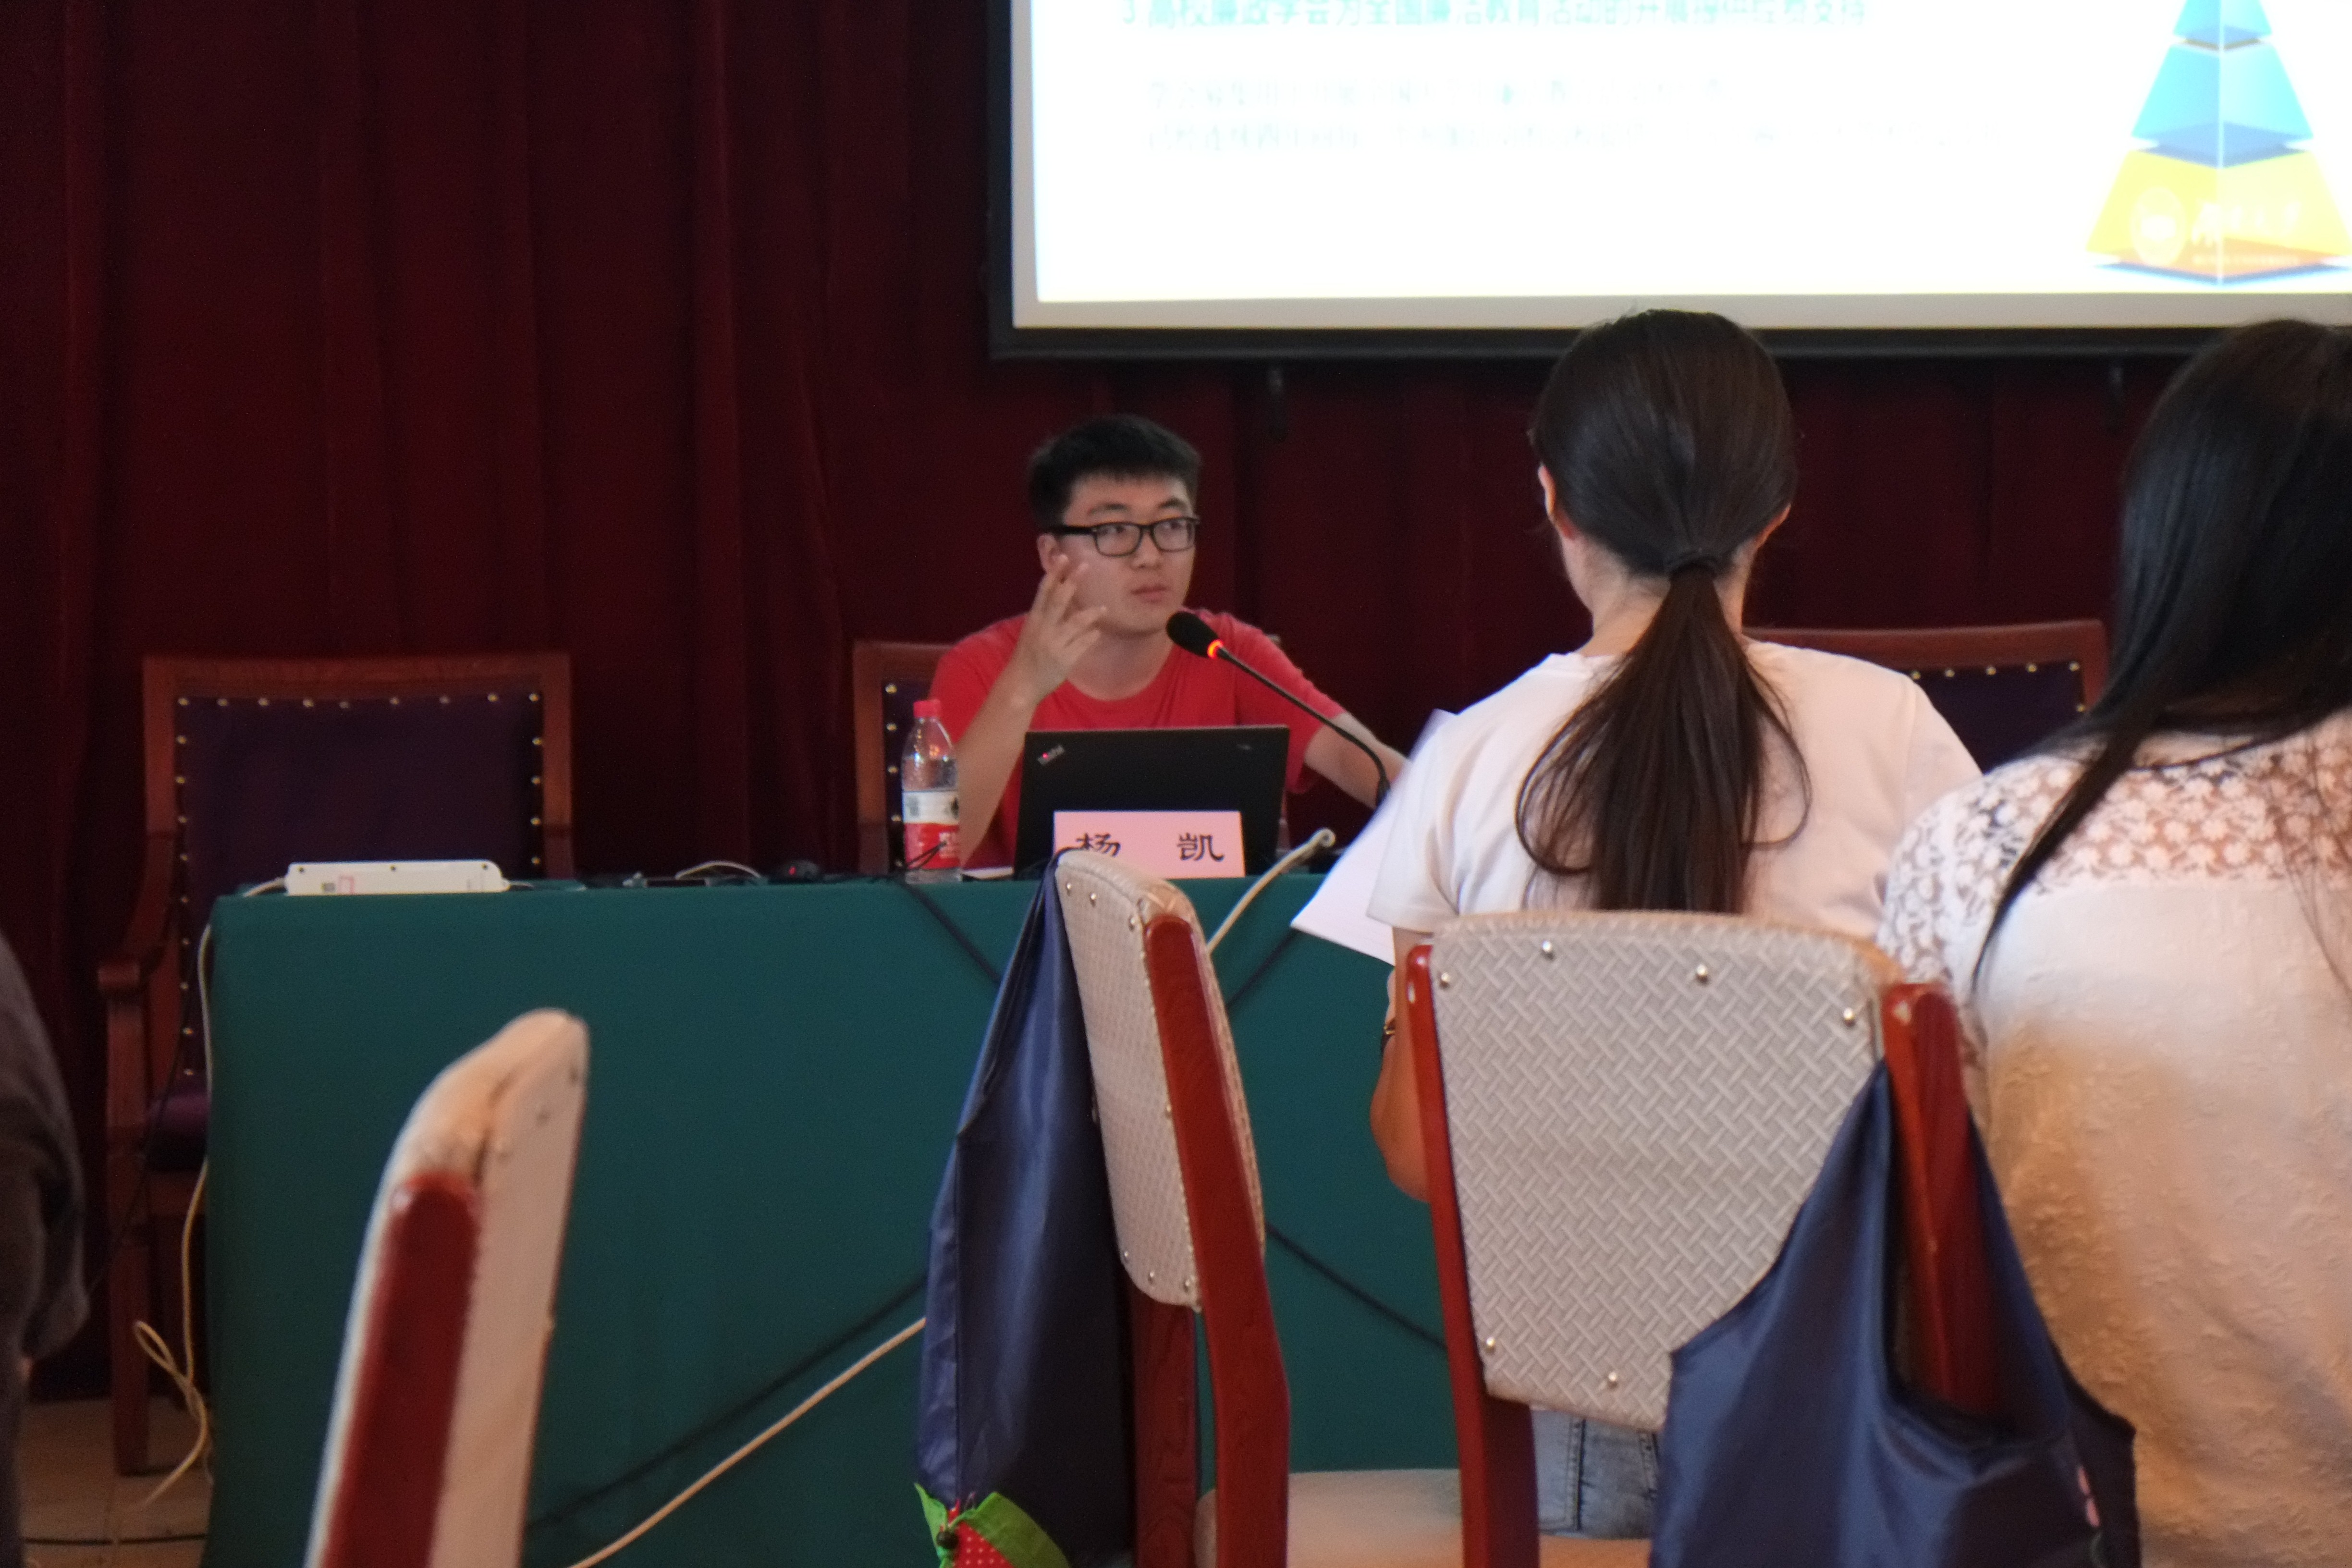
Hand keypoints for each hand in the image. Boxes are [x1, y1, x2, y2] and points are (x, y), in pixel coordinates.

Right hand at [1005, 553, 1105, 706]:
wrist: (1020, 685)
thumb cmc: (1027, 657)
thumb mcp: (1032, 633)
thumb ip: (1046, 616)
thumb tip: (1062, 596)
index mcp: (1034, 621)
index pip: (1044, 592)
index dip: (1054, 574)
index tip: (1063, 557)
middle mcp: (1044, 629)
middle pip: (1059, 600)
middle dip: (1071, 582)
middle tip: (1085, 566)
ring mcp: (1055, 644)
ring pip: (1077, 622)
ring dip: (1092, 613)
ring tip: (1103, 608)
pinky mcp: (1066, 659)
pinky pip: (1084, 643)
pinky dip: (1092, 636)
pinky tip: (1097, 632)